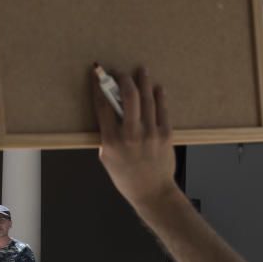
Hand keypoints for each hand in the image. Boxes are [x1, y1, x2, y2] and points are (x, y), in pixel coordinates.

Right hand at [92, 66, 177, 208]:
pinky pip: (162, 109)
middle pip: (127, 96)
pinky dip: (159, 96)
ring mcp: (150, 133)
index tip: (97, 74)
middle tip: (121, 72)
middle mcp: (131, 135)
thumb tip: (109, 112)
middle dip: (123, 78)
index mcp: (111, 141)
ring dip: (143, 81)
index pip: (103, 105)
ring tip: (141, 69)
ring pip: (147, 98)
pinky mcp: (165, 134)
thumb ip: (107, 135)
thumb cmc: (127, 177)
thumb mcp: (107, 158)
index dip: (98, 86)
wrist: (152, 192)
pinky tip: (156, 88)